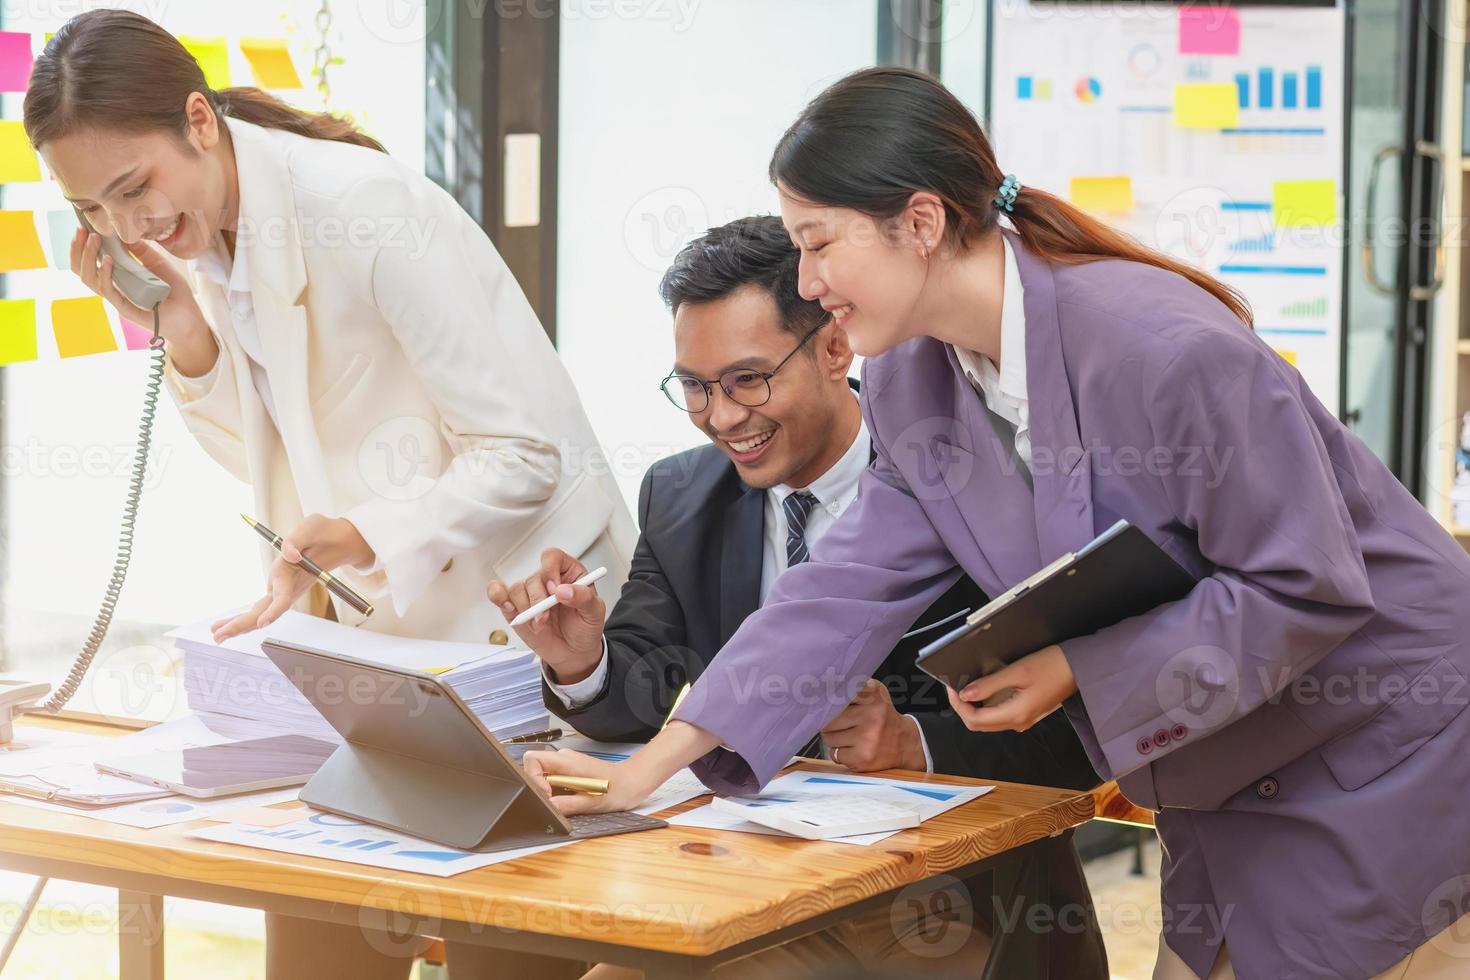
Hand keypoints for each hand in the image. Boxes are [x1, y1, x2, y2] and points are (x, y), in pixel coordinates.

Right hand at [70, 228, 216, 373]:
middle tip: (81, 231)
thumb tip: (124, 232)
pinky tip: (108, 260)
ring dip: (88, 258)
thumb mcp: (159, 264)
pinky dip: (105, 275)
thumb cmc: (175, 293)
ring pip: (91, 281)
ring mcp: (119, 300)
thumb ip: (142, 251)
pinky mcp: (127, 310)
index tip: (82, 227)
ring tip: (94, 240)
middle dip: (78, 250)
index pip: (91, 263)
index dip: (82, 246)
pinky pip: (110, 293)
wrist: (191, 319)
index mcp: (118, 278)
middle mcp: (115, 289)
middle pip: (84, 271)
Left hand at [212, 515, 374, 640]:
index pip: (284, 596)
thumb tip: (289, 555)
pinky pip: (260, 609)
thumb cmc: (323, 534)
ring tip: (216, 635)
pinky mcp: (280, 591)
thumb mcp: (312, 527)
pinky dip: (243, 619)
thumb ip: (297, 539)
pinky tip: (227, 625)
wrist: (338, 544)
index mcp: (294, 574)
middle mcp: (288, 588)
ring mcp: (284, 592)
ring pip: (260, 614)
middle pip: (265, 612)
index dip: (274, 610)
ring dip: (238, 625)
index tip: (262, 622)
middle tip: (219, 636)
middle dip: (242, 624)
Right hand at [488, 548, 604, 683]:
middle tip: (546, 616)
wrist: (574, 652)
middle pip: (533, 577)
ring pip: (517, 589)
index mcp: (568, 573)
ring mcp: (530, 594)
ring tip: (540, 624)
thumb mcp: (594, 612)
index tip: (555, 590)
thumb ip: (583, 598)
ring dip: (526, 609)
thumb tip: (563, 591)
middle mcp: (547, 580)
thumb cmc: (585, 627)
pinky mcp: (515, 608)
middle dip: (538, 598)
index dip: (550, 571)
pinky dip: (499, 598)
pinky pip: (499, 594)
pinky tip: (510, 608)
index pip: (552, 558)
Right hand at [521, 747, 662, 816]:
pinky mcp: (571, 771)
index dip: (533, 779)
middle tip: (555, 801)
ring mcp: (567, 764)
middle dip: (540, 788)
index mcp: (566, 761)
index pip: (532, 760)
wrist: (634, 781)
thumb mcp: (592, 803)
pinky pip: (554, 780)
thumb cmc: (618, 789)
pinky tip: (573, 798)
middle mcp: (564, 759)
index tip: (547, 795)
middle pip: (536, 769)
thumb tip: (547, 807)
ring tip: (569, 800)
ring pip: (544, 776)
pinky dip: (557, 792)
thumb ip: (566, 805)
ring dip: (550, 791)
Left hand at [819, 678, 925, 771]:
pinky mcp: (862, 758)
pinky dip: (840, 753)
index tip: (822, 701)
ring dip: (834, 739)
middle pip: (829, 719)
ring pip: (829, 737)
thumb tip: (823, 689)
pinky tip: (853, 749)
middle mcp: (871, 715)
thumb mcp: (874, 694)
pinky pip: (835, 754)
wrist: (905, 743)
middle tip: (839, 724)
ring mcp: (867, 738)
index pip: (838, 695)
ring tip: (848, 737)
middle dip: (829, 723)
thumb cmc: (883, 717)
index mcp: (873, 695)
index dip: (828, 701)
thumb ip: (853, 687)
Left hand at [946, 645, 1077, 731]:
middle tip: (954, 687)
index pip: (975, 720)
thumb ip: (990, 684)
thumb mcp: (1017, 671)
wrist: (1081, 668)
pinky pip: (1000, 714)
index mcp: (1016, 714)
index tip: (950, 688)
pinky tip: (984, 690)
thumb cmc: (1053, 666)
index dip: (958, 706)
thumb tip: (965, 694)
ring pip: (989, 721)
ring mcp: (1024, 719)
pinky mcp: (1027, 712)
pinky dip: (986, 705)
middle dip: (963, 708)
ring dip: (974, 707)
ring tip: (966, 686)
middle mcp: (1019, 722)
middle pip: (980, 724)